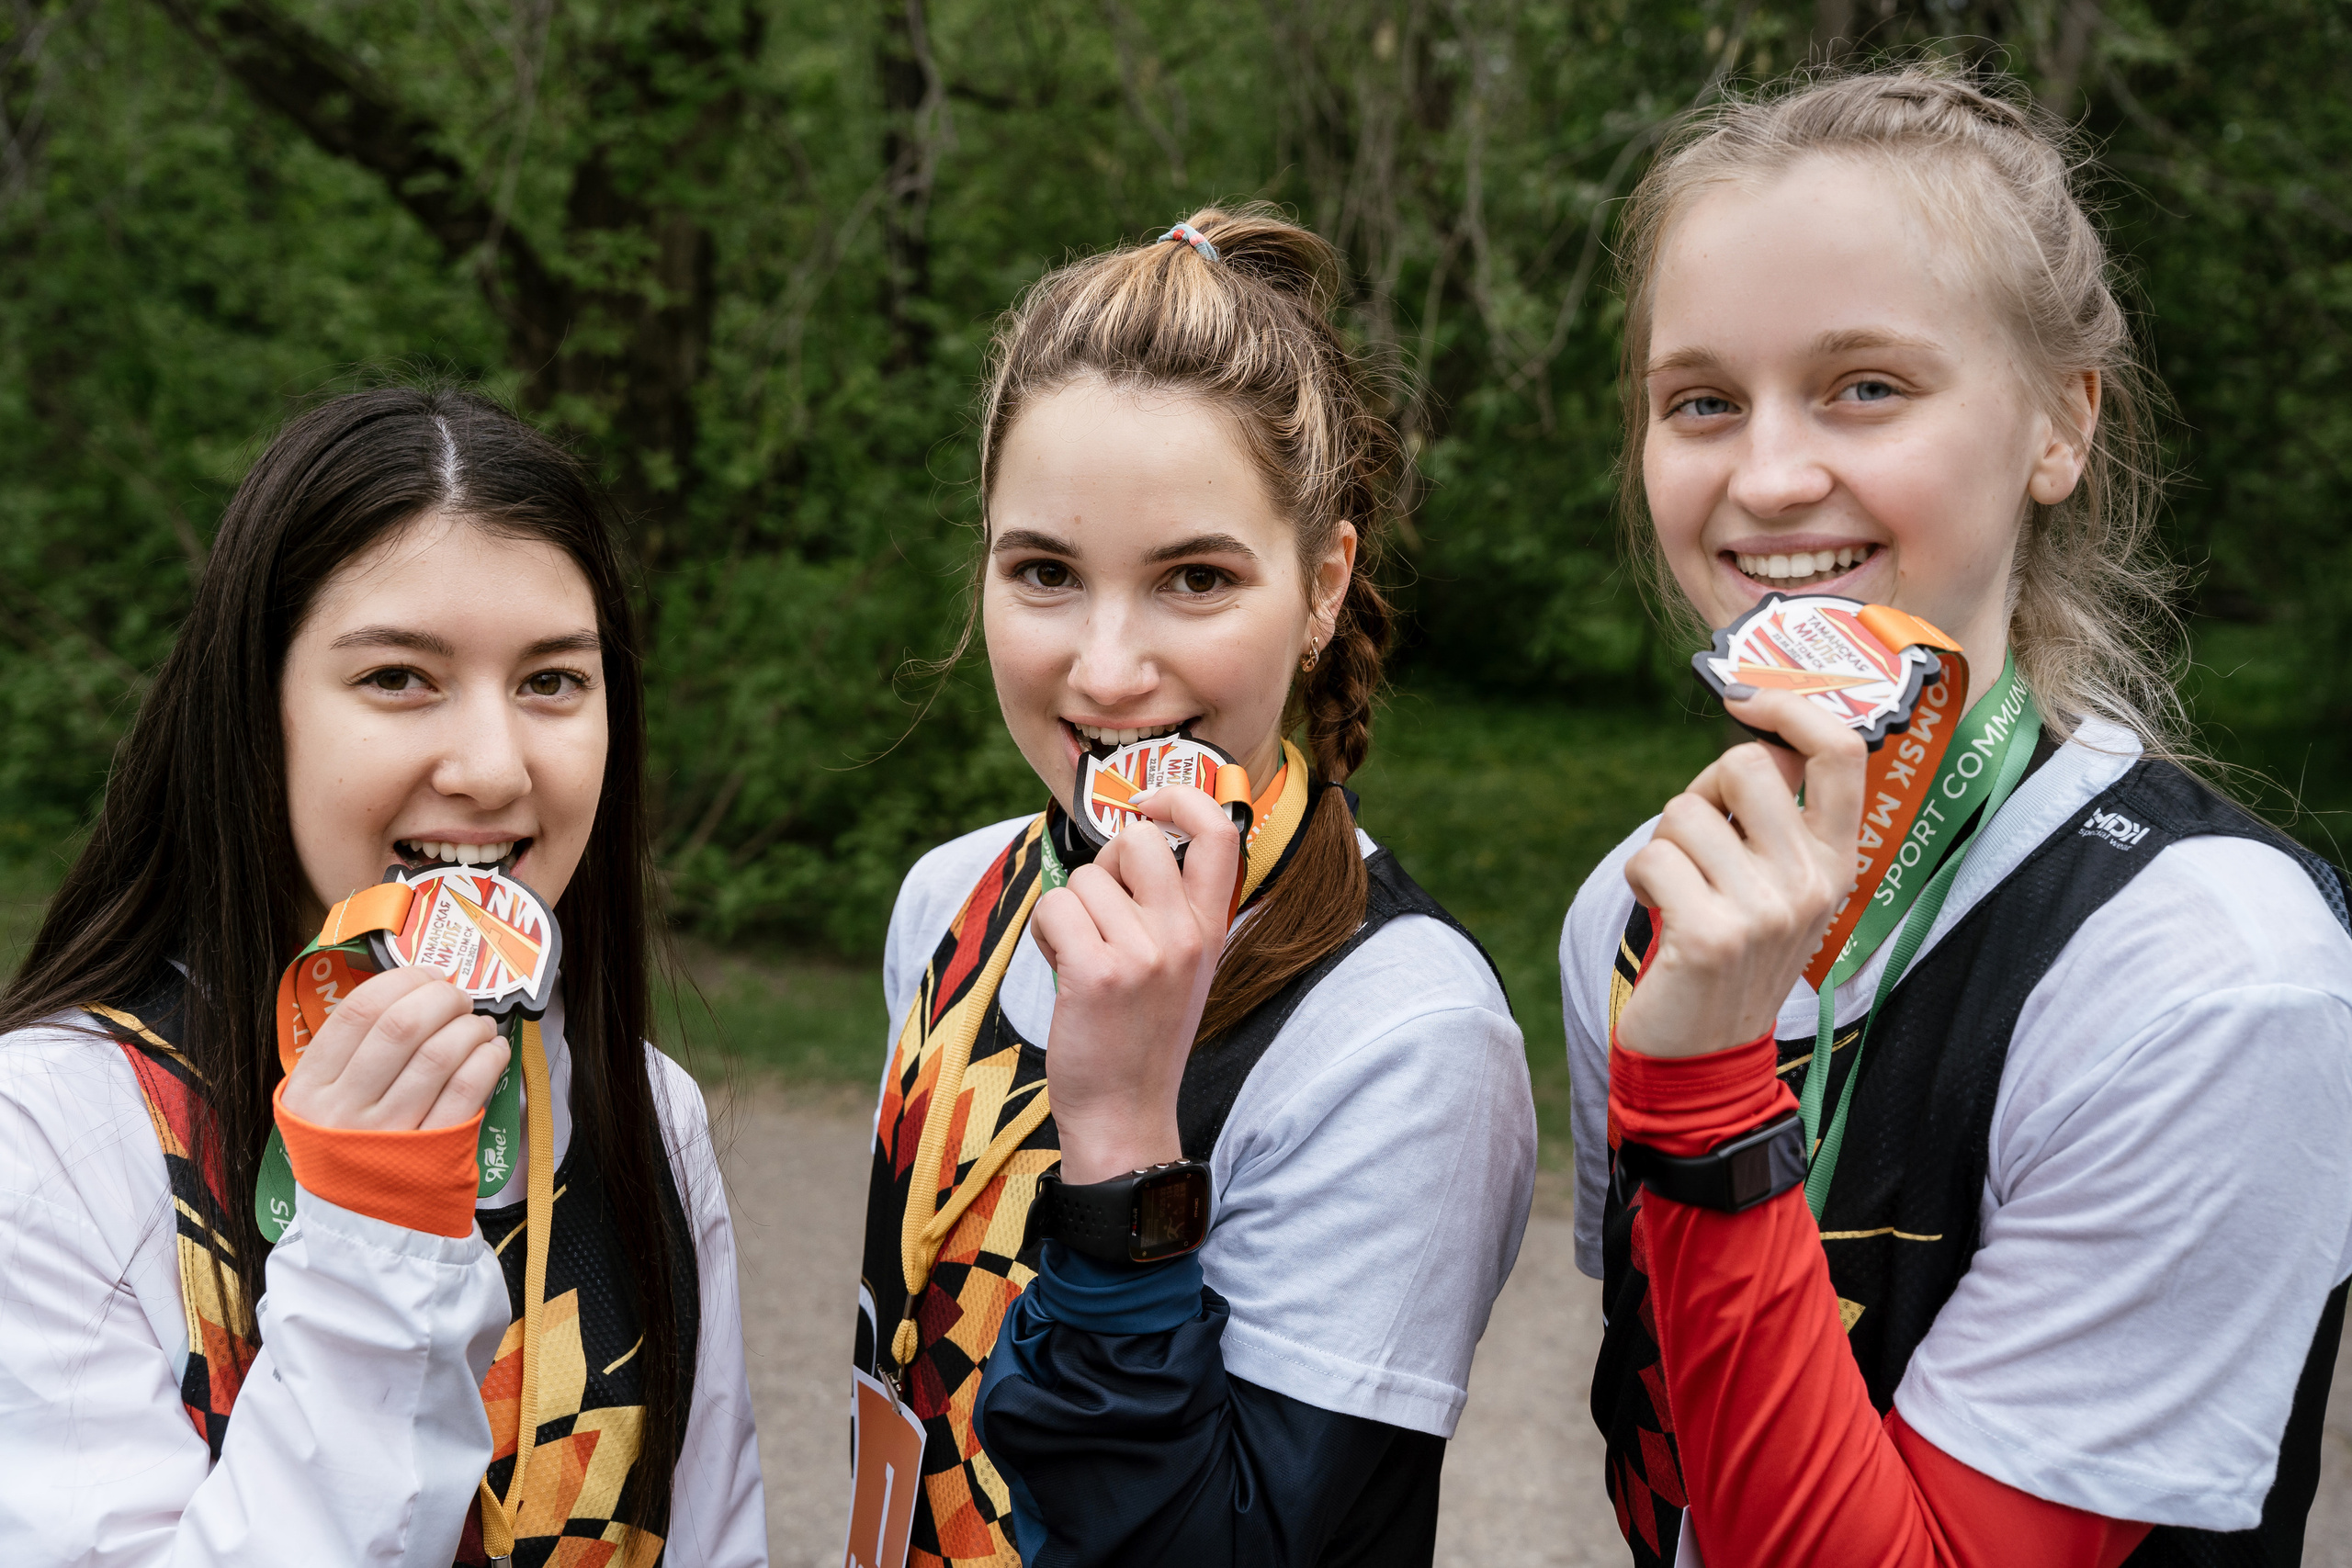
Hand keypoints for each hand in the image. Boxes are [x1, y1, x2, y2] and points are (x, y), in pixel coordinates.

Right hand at [279, 966, 510, 1130]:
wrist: (363, 1227)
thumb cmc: (349, 1150)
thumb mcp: (321, 1105)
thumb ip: (347, 1052)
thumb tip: (408, 989)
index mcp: (309, 1089)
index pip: (358, 1011)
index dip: (403, 980)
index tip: (428, 975)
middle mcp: (345, 1110)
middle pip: (403, 1025)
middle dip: (442, 998)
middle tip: (458, 998)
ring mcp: (391, 1134)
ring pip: (441, 1053)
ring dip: (471, 1026)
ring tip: (478, 1026)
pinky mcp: (434, 1152)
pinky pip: (469, 1087)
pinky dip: (488, 1057)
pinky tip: (492, 1051)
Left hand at [1031, 785, 1240, 1183]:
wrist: (1126, 1112)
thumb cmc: (1140, 1033)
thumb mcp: (1183, 966)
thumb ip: (1170, 906)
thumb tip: (1130, 839)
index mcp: (1211, 927)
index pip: (1219, 830)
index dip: (1179, 796)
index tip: (1147, 805)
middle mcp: (1185, 935)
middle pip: (1138, 839)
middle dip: (1105, 862)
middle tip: (1101, 907)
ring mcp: (1145, 954)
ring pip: (1084, 878)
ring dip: (1068, 910)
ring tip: (1081, 955)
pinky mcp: (1098, 973)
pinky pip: (1054, 908)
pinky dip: (1046, 933)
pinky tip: (1061, 966)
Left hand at [1615, 688, 1866, 1058]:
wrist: (1708, 1055)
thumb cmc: (1730, 954)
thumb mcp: (1779, 888)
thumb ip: (1777, 821)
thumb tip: (1756, 733)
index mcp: (1836, 861)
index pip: (1840, 752)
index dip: (1791, 707)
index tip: (1748, 698)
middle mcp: (1812, 882)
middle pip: (1743, 765)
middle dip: (1700, 791)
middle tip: (1697, 844)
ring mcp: (1765, 910)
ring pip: (1684, 812)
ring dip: (1664, 844)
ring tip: (1679, 891)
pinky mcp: (1711, 935)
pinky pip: (1650, 857)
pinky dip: (1640, 877)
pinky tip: (1661, 915)